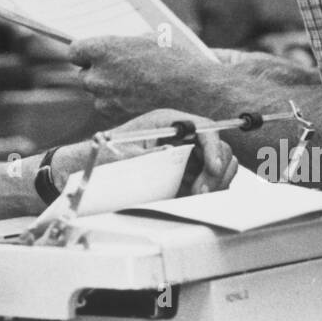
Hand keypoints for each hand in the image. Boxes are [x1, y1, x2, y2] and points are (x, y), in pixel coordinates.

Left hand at [68, 35, 227, 124]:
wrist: (184, 82)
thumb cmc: (167, 55)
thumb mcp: (142, 37)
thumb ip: (120, 44)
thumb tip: (114, 49)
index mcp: (101, 49)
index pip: (75, 51)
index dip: (84, 52)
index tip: (92, 54)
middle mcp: (97, 72)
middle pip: (83, 73)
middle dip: (96, 71)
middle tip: (116, 69)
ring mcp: (103, 94)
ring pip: (94, 91)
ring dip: (105, 87)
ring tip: (129, 82)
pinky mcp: (112, 110)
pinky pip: (105, 105)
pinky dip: (114, 102)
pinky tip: (133, 94)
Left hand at [104, 109, 238, 194]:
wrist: (99, 166)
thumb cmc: (108, 154)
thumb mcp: (123, 154)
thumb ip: (146, 153)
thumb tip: (170, 151)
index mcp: (170, 123)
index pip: (204, 128)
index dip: (214, 145)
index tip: (213, 167)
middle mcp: (184, 137)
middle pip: (219, 146)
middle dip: (216, 170)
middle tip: (200, 192)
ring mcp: (189, 155)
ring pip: (221, 164)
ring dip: (216, 182)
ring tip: (196, 195)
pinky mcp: (190, 173)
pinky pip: (214, 180)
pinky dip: (212, 190)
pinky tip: (195, 197)